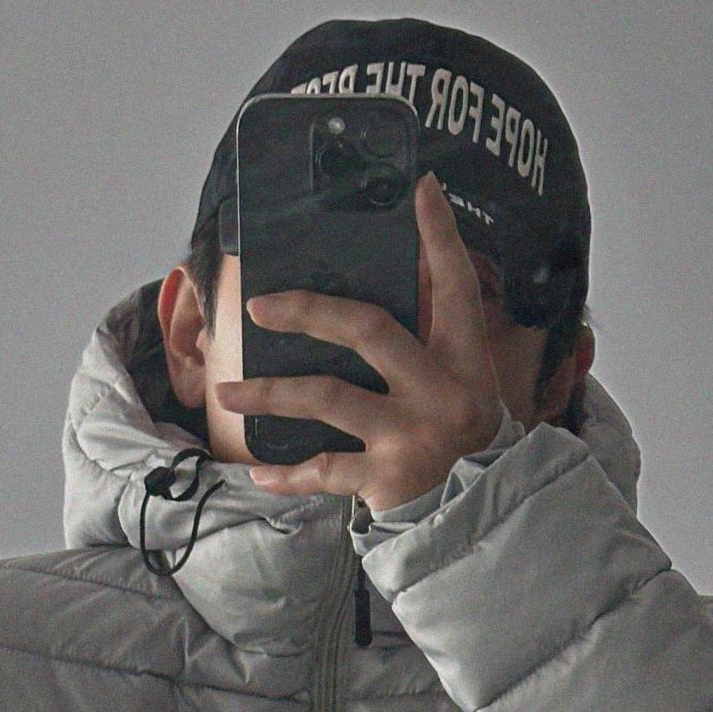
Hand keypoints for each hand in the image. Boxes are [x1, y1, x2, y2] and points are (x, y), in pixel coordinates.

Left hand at [215, 172, 508, 514]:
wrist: (486, 523)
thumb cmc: (464, 446)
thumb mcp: (465, 388)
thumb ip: (432, 346)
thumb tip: (379, 296)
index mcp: (464, 360)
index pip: (454, 284)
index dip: (439, 234)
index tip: (420, 187)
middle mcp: (440, 391)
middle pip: (367, 329)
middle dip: (309, 311)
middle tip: (260, 306)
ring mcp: (411, 436)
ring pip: (326, 398)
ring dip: (269, 394)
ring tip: (226, 394)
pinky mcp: (386, 480)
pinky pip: (323, 470)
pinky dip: (288, 475)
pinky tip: (259, 475)